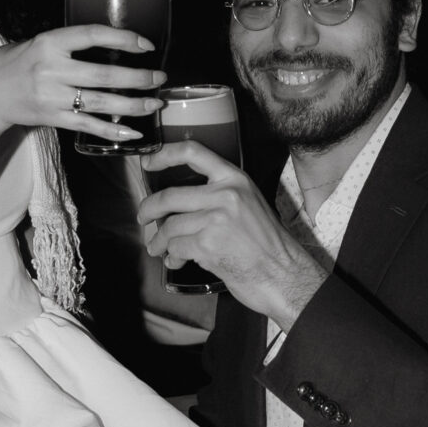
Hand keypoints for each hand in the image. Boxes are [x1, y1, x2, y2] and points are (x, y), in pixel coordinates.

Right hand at [0, 26, 164, 145]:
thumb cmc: (18, 62)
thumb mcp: (40, 43)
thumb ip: (71, 44)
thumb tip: (115, 45)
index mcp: (49, 42)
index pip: (92, 35)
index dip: (122, 38)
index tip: (146, 44)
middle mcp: (51, 69)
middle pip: (103, 75)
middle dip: (138, 78)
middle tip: (160, 78)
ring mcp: (52, 97)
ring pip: (101, 103)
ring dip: (133, 104)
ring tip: (155, 103)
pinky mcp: (53, 119)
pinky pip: (88, 126)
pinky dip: (113, 131)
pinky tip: (134, 132)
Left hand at [136, 141, 325, 327]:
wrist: (283, 274)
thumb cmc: (267, 244)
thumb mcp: (249, 204)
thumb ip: (219, 196)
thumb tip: (179, 202)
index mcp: (235, 179)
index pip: (193, 152)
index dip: (164, 155)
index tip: (148, 163)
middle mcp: (225, 194)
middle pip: (170, 196)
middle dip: (149, 209)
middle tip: (143, 218)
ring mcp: (216, 219)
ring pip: (169, 226)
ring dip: (159, 241)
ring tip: (157, 249)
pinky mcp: (208, 244)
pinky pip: (176, 247)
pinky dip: (172, 257)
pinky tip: (176, 262)